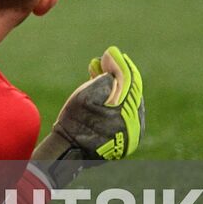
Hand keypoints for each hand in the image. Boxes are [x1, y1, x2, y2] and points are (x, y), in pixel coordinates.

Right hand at [31, 47, 144, 186]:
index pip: (129, 82)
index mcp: (126, 115)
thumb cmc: (74, 122)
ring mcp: (133, 136)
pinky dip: (118, 102)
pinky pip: (126, 115)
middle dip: (120, 75)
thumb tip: (113, 62)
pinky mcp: (128, 141)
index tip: (112, 53)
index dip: (120, 65)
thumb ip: (104, 79)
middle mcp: (135, 127)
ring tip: (104, 74)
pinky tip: (108, 93)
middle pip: (132, 92)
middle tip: (108, 61)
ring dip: (118, 87)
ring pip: (129, 103)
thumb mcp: (86, 95)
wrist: (68, 151)